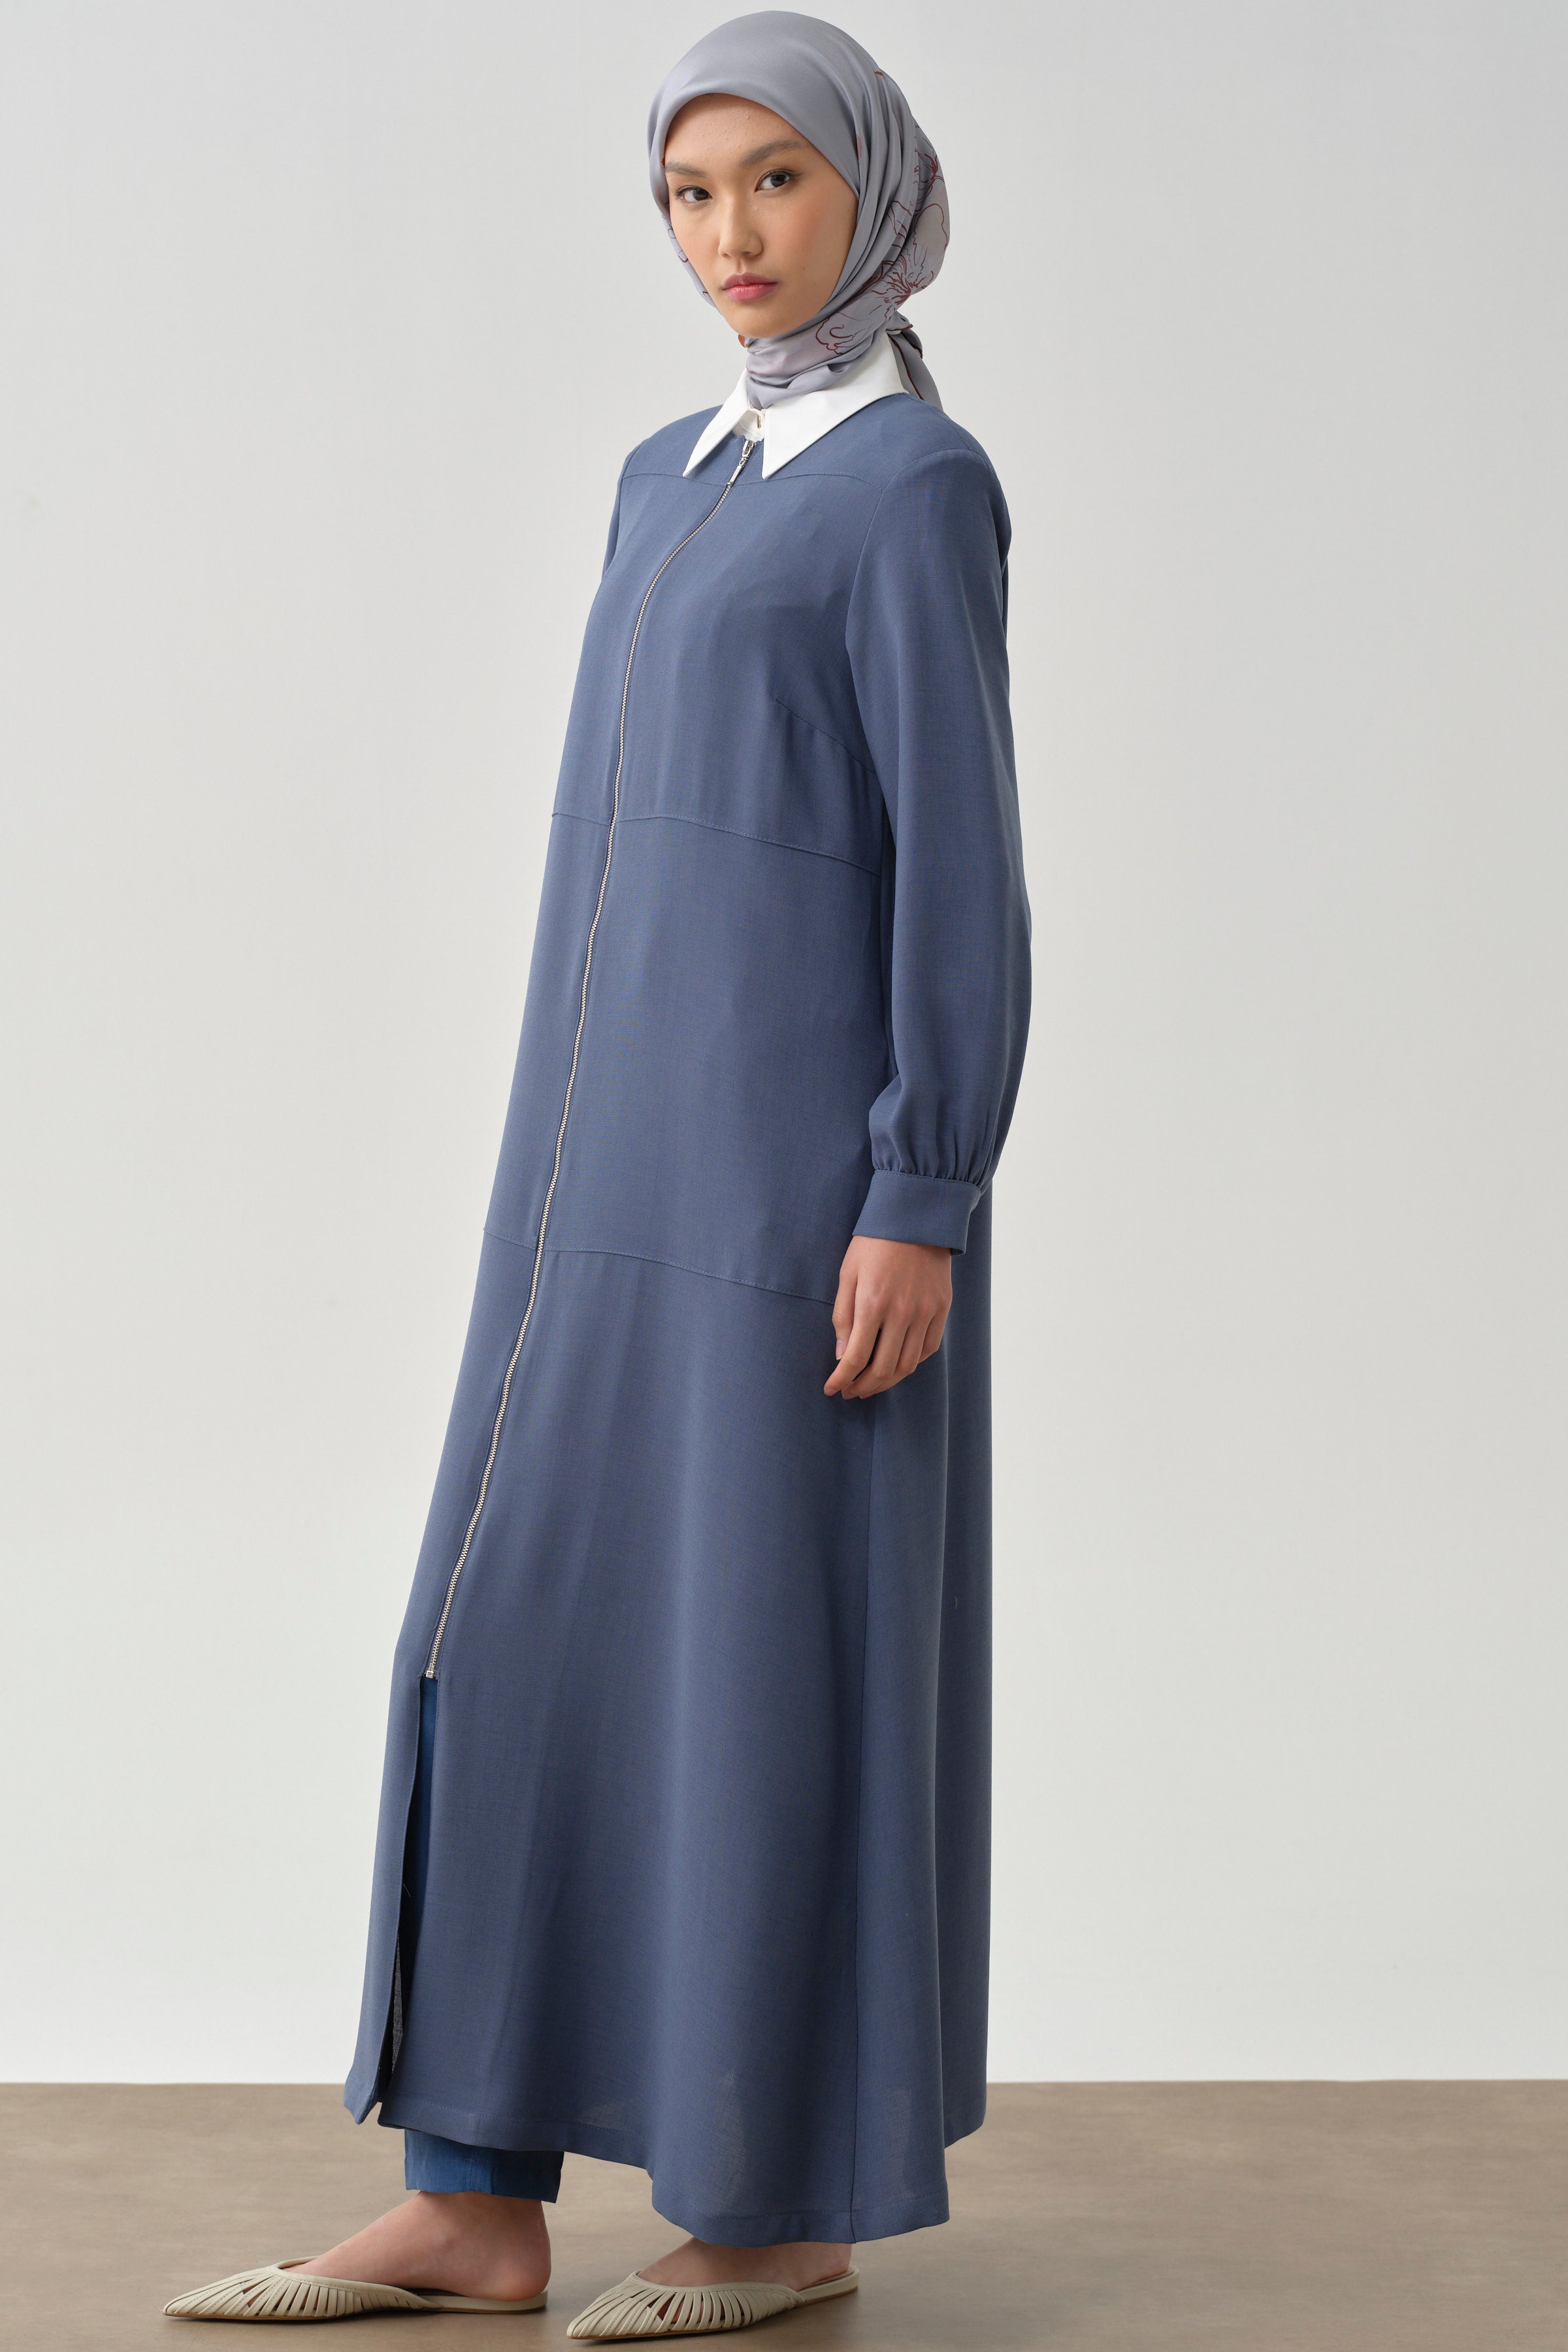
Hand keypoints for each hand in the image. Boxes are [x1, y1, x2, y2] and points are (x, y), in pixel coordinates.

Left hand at [824, 1236, 951, 1399]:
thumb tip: (842, 1356)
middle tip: (850, 1392)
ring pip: (908, 1365)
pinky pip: (928, 1348)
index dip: (841, 1379)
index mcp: (872, 1304)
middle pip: (883, 1369)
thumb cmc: (874, 1243)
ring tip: (872, 1385)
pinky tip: (898, 1364)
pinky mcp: (942, 1309)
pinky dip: (912, 1363)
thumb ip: (843, 1316)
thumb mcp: (848, 1274)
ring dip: (887, 1382)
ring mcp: (925, 1313)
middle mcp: (901, 1314)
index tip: (831, 1389)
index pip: (856, 1358)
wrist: (915, 1217)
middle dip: (863, 1387)